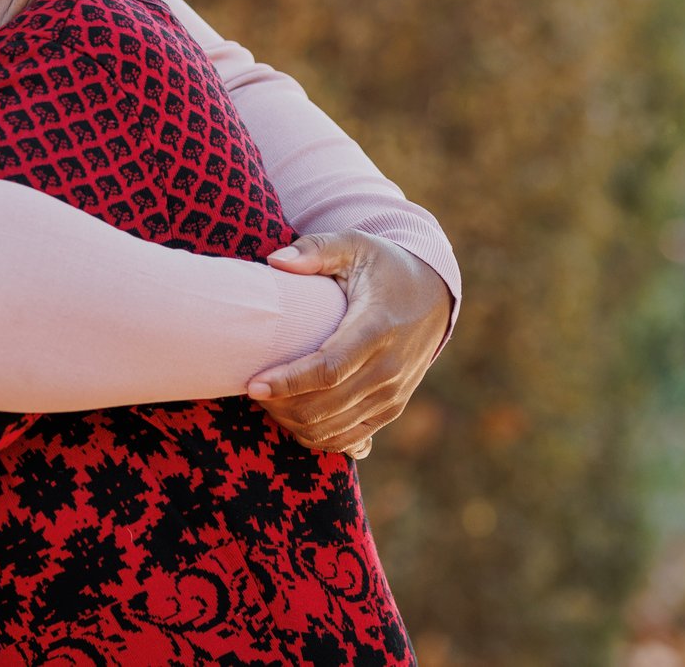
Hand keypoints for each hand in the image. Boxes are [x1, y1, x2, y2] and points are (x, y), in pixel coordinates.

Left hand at [247, 232, 453, 457]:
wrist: (433, 296)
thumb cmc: (384, 267)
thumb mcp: (355, 245)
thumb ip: (316, 249)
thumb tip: (275, 261)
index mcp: (377, 328)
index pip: (329, 369)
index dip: (288, 382)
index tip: (252, 384)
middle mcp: (389, 369)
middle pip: (325, 406)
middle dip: (280, 404)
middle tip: (251, 388)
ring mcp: (392, 395)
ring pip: (332, 429)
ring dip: (292, 421)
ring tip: (267, 399)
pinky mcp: (391, 410)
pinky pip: (347, 439)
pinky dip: (315, 435)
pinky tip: (292, 414)